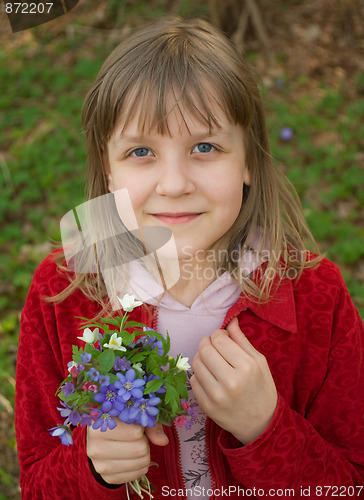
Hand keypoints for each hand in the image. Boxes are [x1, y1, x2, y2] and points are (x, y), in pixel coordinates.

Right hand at [87, 420, 168, 484]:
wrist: (101, 438)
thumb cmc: (120, 421)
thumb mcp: (134, 415)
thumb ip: (150, 424)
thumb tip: (163, 441)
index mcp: (100, 426)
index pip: (136, 432)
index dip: (141, 428)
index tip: (134, 424)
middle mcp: (95, 447)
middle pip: (140, 449)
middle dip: (144, 442)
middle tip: (137, 437)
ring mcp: (99, 465)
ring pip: (140, 462)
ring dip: (144, 454)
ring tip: (134, 446)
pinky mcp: (107, 478)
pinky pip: (136, 475)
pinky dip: (140, 466)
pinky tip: (133, 458)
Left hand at [190, 317, 277, 444]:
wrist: (261, 424)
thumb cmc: (262, 388)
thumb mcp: (259, 361)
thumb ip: (242, 339)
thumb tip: (230, 320)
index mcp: (247, 367)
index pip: (219, 339)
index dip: (218, 334)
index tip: (223, 339)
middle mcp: (230, 381)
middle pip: (205, 349)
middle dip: (207, 343)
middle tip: (214, 346)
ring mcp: (216, 396)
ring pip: (196, 363)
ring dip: (201, 357)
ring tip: (212, 361)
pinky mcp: (206, 406)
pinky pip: (193, 380)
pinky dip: (199, 374)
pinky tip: (210, 377)